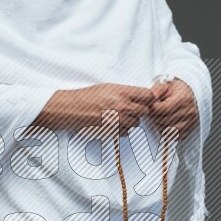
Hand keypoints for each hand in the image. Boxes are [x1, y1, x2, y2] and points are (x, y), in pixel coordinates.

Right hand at [35, 82, 158, 135]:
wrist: (71, 108)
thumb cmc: (87, 96)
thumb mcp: (108, 88)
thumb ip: (126, 92)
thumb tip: (141, 96)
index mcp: (122, 91)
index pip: (148, 95)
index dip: (148, 98)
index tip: (144, 100)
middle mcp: (122, 105)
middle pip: (145, 110)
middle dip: (140, 110)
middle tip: (131, 109)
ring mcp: (118, 119)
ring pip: (136, 122)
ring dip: (131, 120)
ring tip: (118, 115)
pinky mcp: (112, 130)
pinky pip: (126, 132)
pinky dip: (122, 129)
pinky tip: (113, 123)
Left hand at [148, 78, 198, 139]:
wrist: (191, 95)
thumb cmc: (177, 90)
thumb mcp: (167, 85)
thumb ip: (157, 90)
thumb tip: (149, 97)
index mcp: (183, 99)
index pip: (163, 109)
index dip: (153, 108)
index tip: (151, 105)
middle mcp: (189, 112)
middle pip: (164, 120)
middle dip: (155, 117)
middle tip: (153, 111)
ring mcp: (190, 122)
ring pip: (167, 130)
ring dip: (159, 125)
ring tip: (159, 117)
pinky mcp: (189, 130)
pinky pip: (173, 137)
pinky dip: (166, 132)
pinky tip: (165, 124)